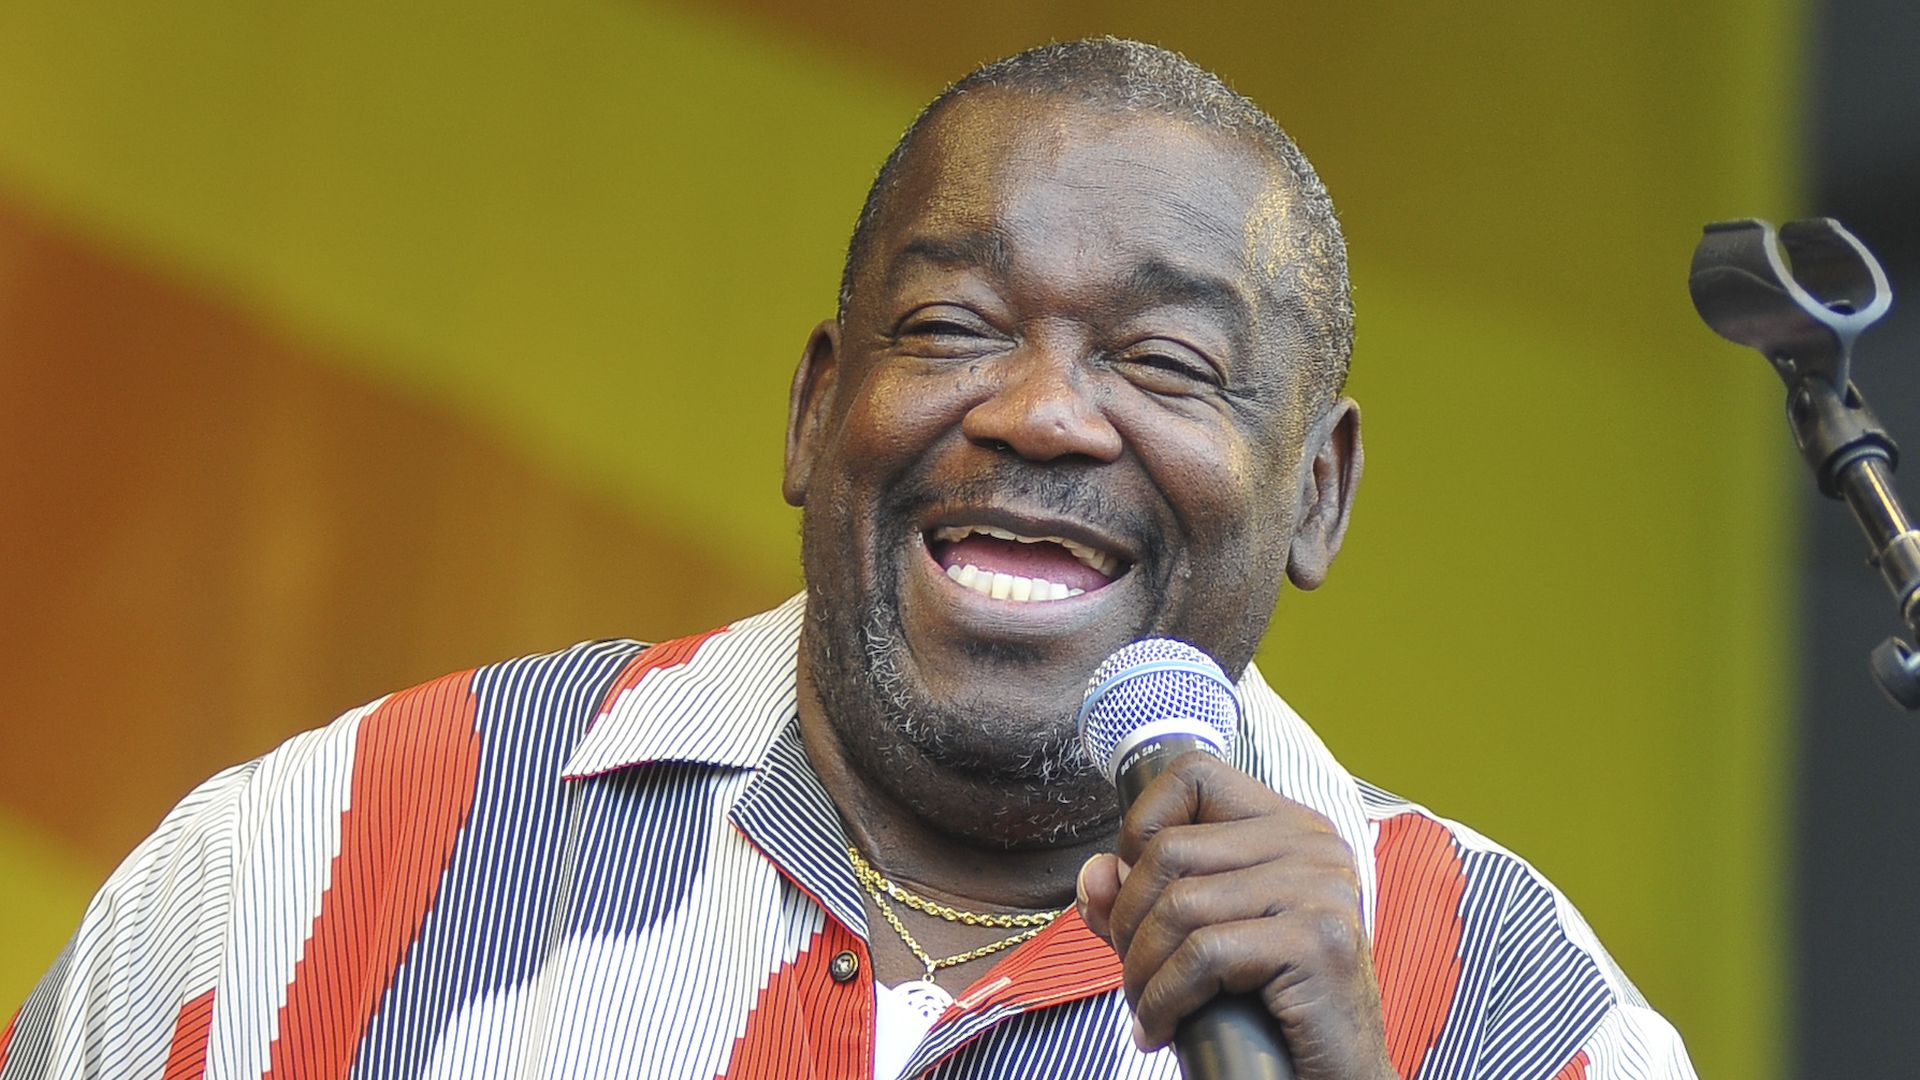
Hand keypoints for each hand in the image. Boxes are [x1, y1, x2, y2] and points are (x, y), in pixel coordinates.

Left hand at [1075, 752, 1394, 1079]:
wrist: (1336, 1078)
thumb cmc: (1268, 1010)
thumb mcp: (1195, 942)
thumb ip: (1142, 901)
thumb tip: (1094, 873)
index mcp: (1290, 827)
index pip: (1194, 775)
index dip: (1142, 826)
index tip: (1137, 891)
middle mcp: (1314, 844)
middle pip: (1171, 849)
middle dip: (1129, 920)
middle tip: (1134, 974)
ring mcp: (1321, 889)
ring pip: (1180, 904)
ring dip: (1141, 969)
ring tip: (1146, 1008)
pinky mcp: (1318, 942)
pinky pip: (1204, 954)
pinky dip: (1164, 999)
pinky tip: (1162, 1027)